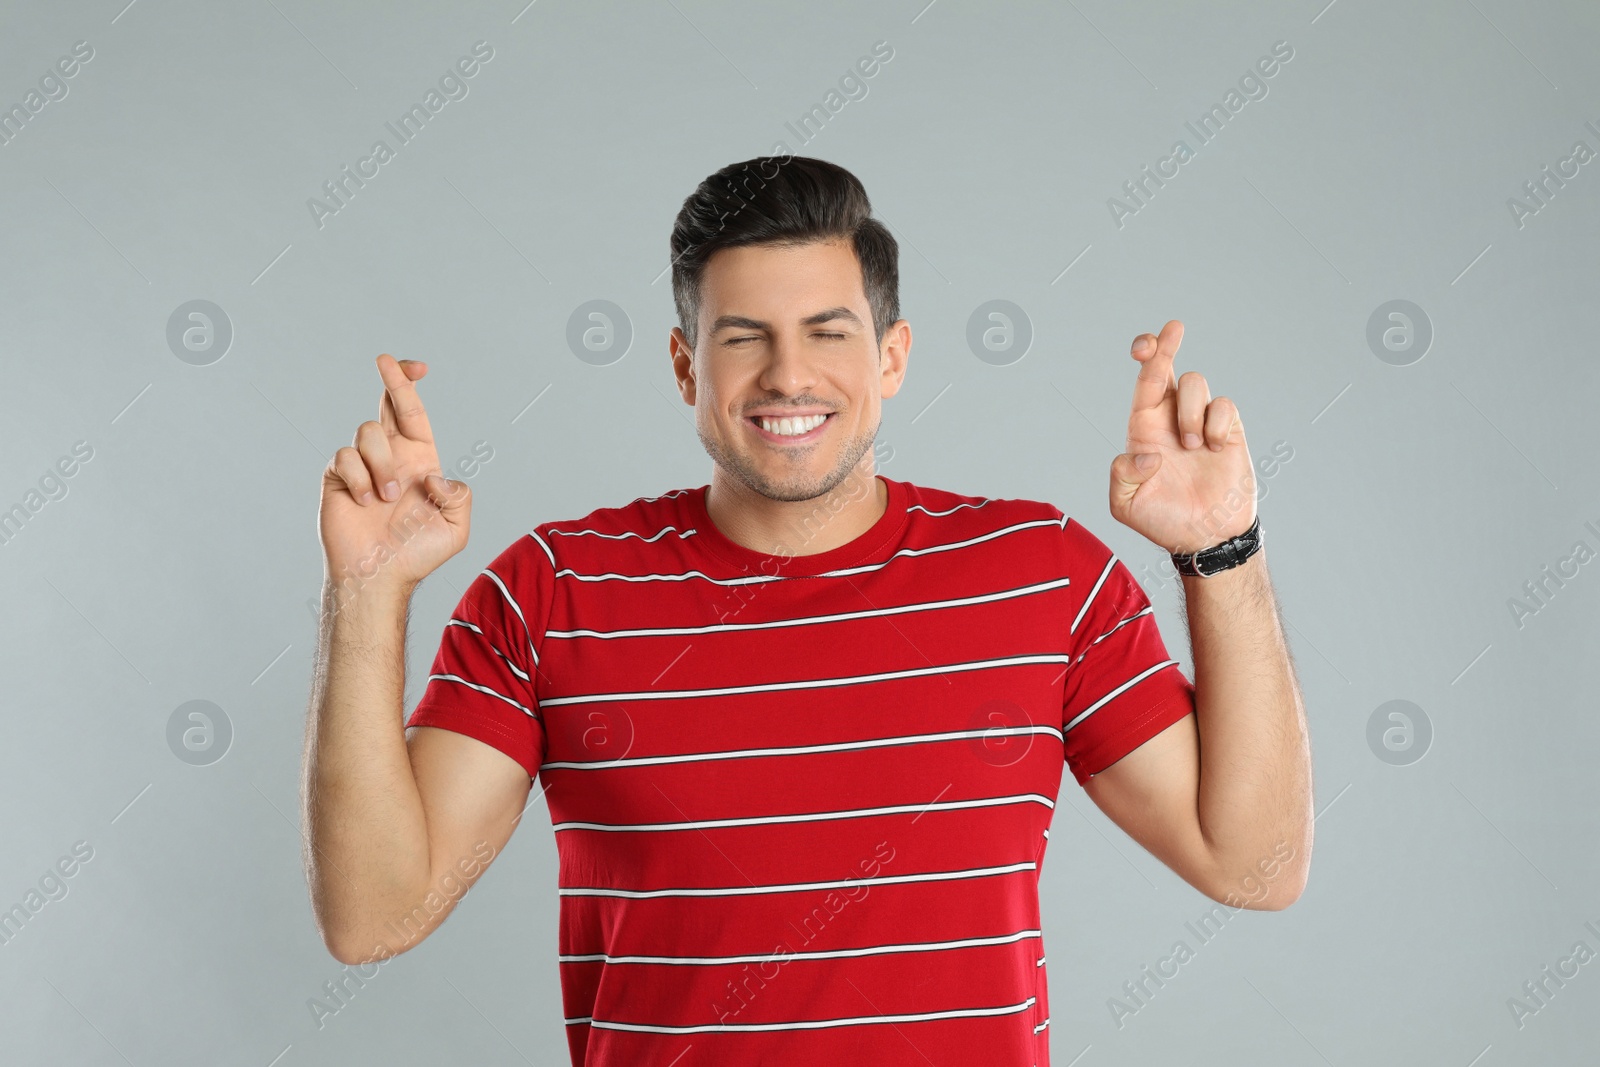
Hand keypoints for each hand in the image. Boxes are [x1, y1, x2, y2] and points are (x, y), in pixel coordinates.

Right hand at [318, 355, 471, 598]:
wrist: (379, 575)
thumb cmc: (416, 555)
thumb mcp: (456, 527)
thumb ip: (459, 496)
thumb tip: (433, 475)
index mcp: (419, 461)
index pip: (414, 413)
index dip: (412, 386)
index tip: (417, 367)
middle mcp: (391, 457)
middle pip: (387, 405)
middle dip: (391, 378)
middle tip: (385, 360)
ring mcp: (363, 466)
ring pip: (369, 432)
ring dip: (382, 464)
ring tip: (386, 499)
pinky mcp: (337, 476)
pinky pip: (346, 457)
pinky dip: (360, 479)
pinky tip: (364, 502)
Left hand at [1109, 320, 1254, 554]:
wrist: (1205, 536)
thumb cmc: (1163, 520)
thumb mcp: (1126, 504)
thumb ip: (1122, 476)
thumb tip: (1147, 453)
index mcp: (1144, 428)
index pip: (1142, 384)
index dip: (1145, 358)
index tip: (1144, 345)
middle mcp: (1170, 419)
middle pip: (1168, 368)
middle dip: (1166, 344)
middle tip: (1172, 329)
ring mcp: (1200, 422)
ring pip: (1194, 384)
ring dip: (1189, 412)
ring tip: (1192, 446)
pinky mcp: (1229, 430)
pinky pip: (1224, 404)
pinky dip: (1218, 423)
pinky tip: (1215, 448)